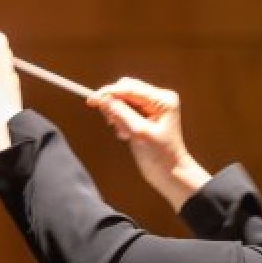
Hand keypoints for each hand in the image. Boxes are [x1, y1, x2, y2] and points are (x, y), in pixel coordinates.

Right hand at [89, 78, 211, 204]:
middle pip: (126, 89)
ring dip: (117, 114)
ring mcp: (154, 105)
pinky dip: (121, 119)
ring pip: (124, 99)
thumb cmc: (161, 157)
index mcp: (163, 100)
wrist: (170, 174)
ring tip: (123, 132)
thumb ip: (121, 114)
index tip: (91, 100)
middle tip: (111, 122)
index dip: (109, 93)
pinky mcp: (147, 114)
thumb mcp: (139, 134)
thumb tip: (103, 99)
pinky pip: (127, 109)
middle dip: (114, 104)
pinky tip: (126, 133)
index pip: (129, 88)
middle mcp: (159, 98)